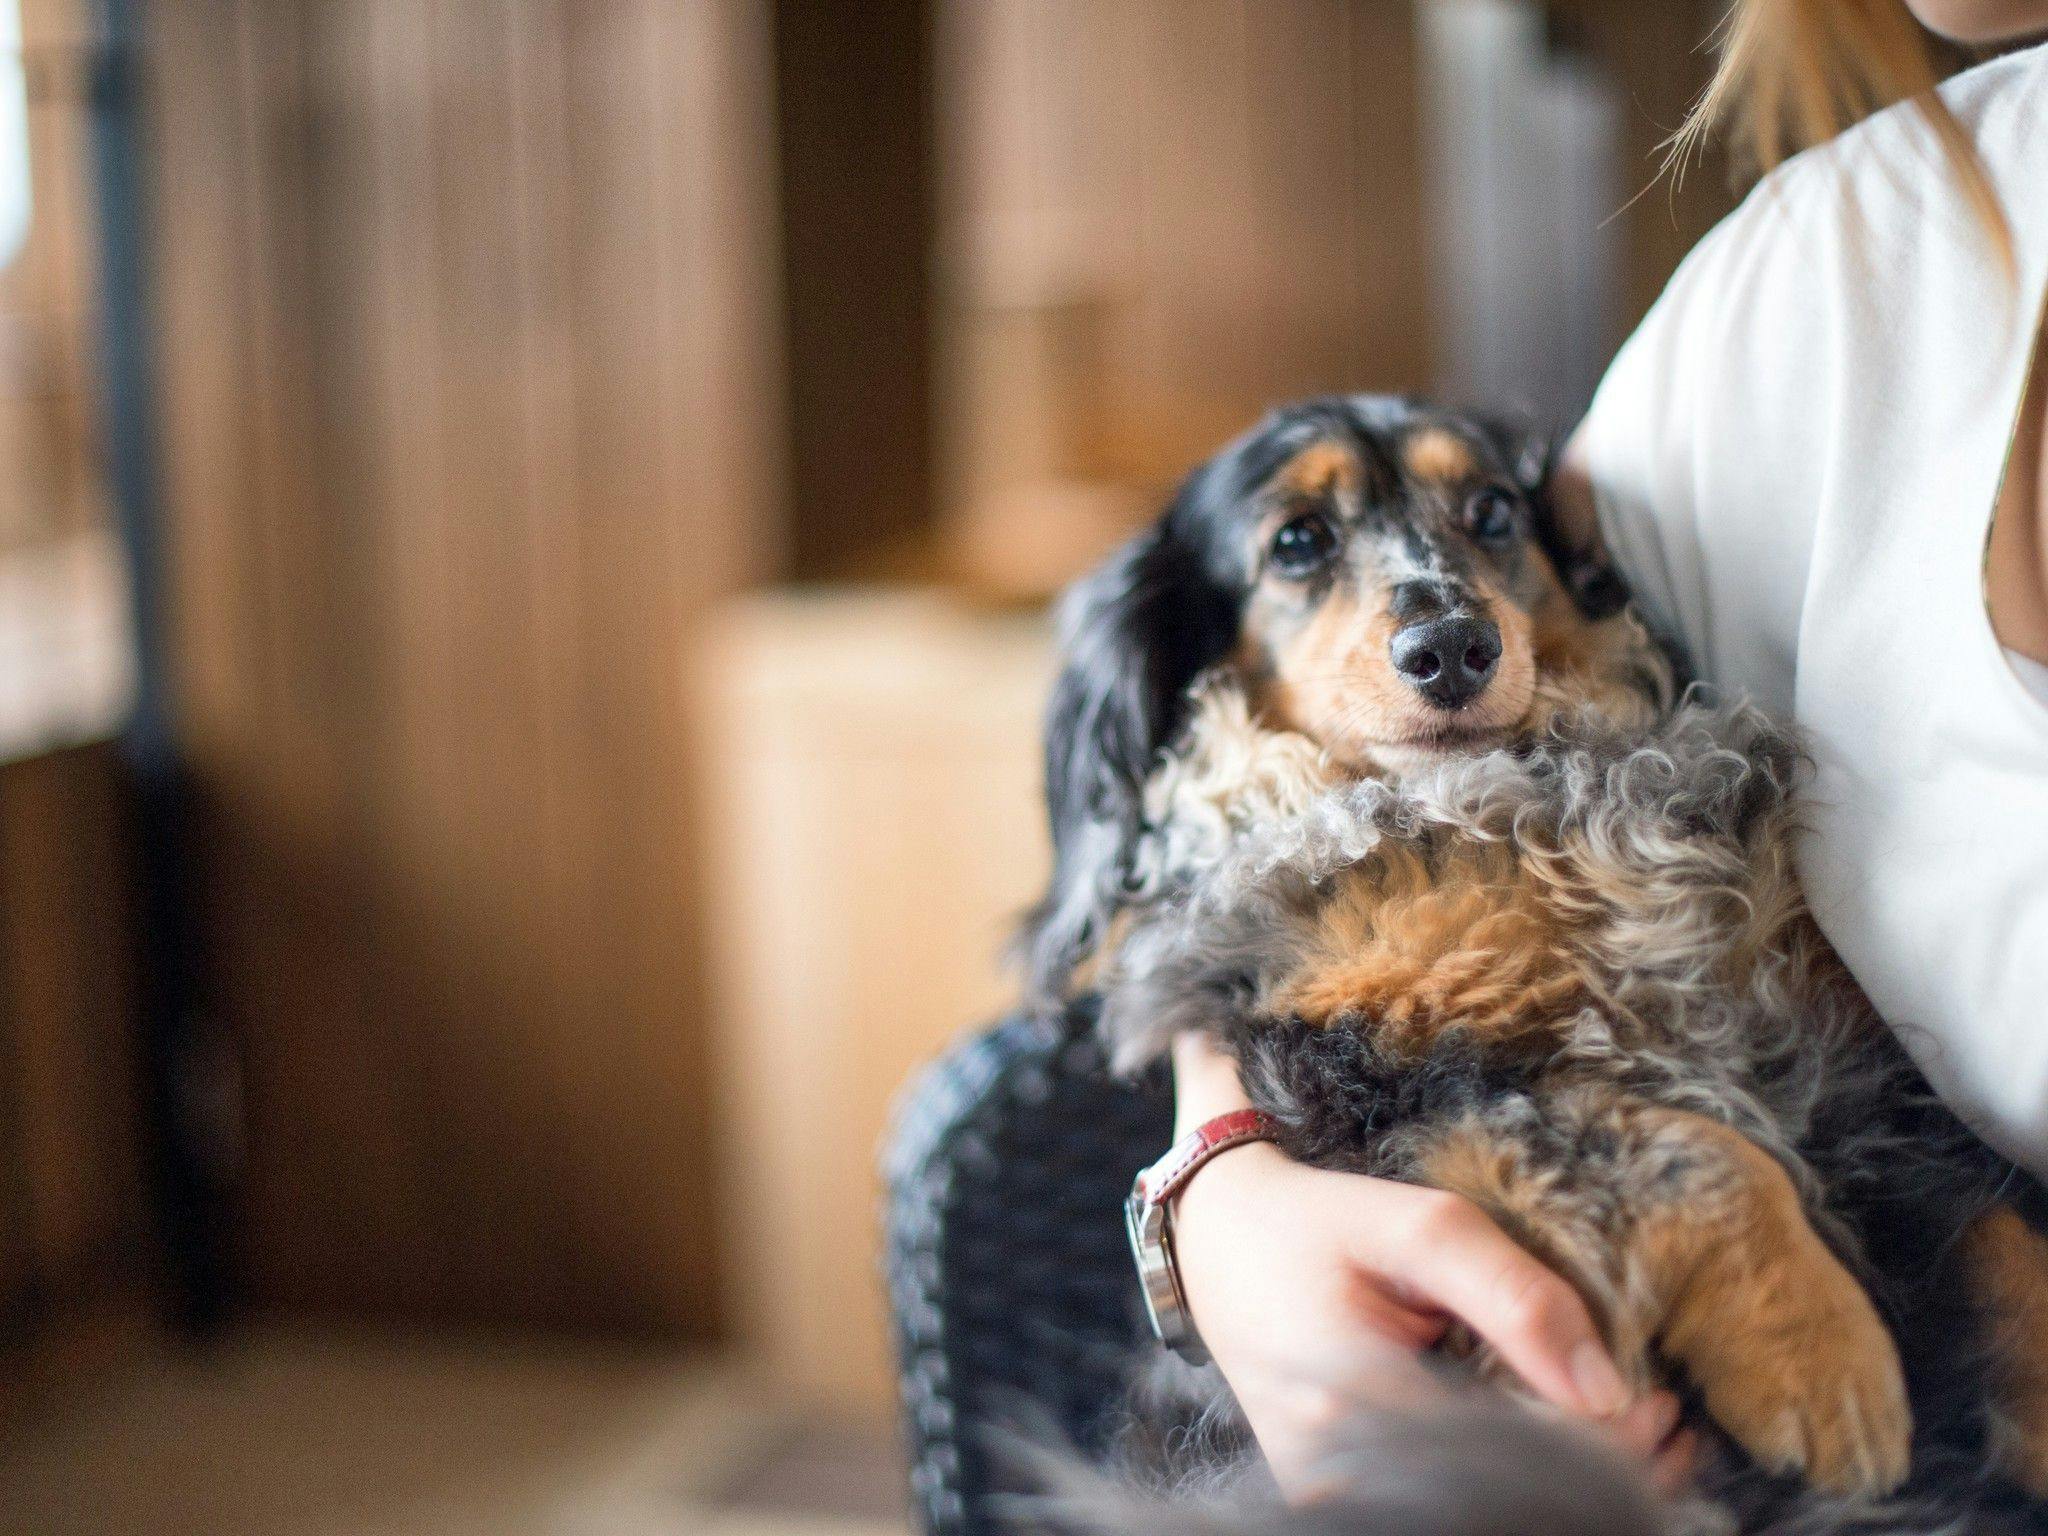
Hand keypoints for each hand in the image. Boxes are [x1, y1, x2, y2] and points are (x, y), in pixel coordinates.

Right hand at [1174, 1139, 1697, 1497]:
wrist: (1218, 1241)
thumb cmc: (1316, 1222)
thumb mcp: (1420, 1226)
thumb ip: (1516, 1297)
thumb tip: (1607, 1389)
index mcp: (1361, 1406)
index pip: (1522, 1456)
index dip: (1606, 1442)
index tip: (1655, 1399)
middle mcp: (1344, 1470)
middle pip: (1511, 1493)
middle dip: (1604, 1466)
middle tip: (1663, 1415)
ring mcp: (1336, 1491)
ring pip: (1487, 1500)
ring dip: (1569, 1475)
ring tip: (1633, 1427)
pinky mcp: (1339, 1494)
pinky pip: (1452, 1495)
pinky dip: (1519, 1472)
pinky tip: (1568, 1439)